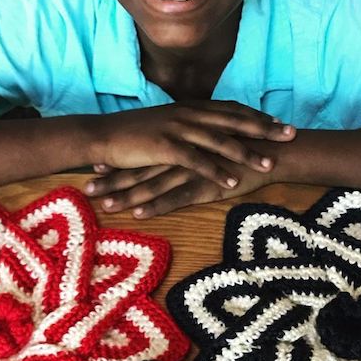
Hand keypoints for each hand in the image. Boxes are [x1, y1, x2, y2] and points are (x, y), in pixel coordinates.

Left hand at [85, 161, 274, 217]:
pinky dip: (156, 205)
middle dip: (113, 181)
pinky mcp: (205, 186)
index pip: (144, 157)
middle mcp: (181, 158)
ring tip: (104, 205)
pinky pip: (176, 198)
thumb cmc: (247, 152)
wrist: (274, 152)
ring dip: (126, 195)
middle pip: (140, 170)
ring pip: (152, 184)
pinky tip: (138, 213)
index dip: (120, 164)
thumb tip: (181, 164)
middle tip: (86, 189)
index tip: (95, 170)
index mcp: (182, 148)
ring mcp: (191, 172)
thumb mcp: (215, 151)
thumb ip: (196, 156)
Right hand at [88, 101, 295, 188]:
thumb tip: (204, 132)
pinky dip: (217, 170)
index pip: (231, 109)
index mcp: (189, 108)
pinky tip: (233, 181)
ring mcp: (177, 129)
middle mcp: (188, 114)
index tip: (279, 123)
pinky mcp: (165, 147)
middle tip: (291, 135)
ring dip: (247, 153)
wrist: (101, 135)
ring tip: (269, 164)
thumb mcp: (164, 125)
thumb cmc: (131, 134)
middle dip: (264, 129)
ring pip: (220, 141)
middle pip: (234, 120)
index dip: (256, 116)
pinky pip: (197, 161)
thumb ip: (187, 126)